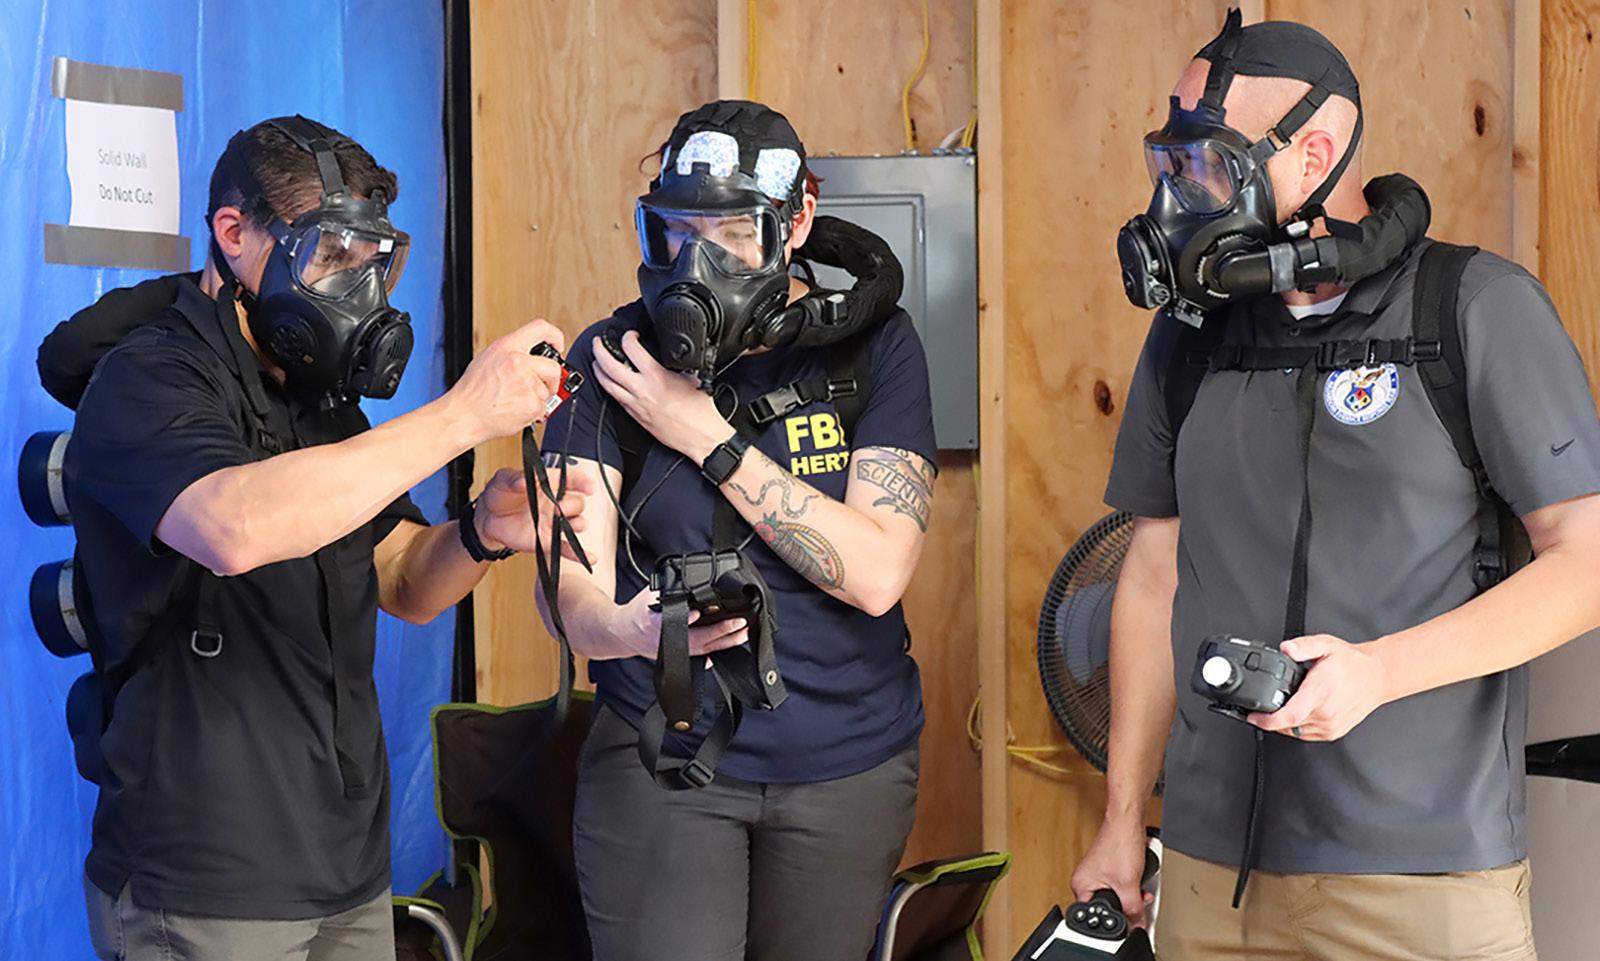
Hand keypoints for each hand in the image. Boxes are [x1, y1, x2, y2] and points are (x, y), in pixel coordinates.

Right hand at [444, 319, 566, 442]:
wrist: (464, 415)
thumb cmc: (472, 391)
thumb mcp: (488, 358)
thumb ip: (512, 352)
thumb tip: (532, 355)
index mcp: (507, 347)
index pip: (541, 328)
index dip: (555, 336)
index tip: (558, 345)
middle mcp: (519, 362)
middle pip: (553, 366)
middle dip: (551, 378)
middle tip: (543, 385)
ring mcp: (527, 384)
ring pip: (546, 390)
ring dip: (536, 397)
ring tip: (515, 400)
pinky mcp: (531, 404)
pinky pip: (543, 407)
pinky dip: (533, 412)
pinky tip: (516, 409)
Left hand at [472, 466, 592, 556]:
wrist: (488, 518)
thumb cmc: (500, 494)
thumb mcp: (503, 480)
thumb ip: (513, 478)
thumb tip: (522, 480)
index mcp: (548, 484)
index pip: (570, 480)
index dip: (582, 482)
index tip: (588, 487)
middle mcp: (555, 502)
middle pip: (577, 503)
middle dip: (573, 505)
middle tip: (558, 508)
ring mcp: (553, 522)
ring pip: (577, 523)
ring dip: (577, 524)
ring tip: (568, 525)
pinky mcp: (548, 540)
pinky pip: (566, 547)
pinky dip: (578, 553)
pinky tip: (588, 558)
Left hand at [592, 330, 732, 462]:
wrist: (700, 436)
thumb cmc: (700, 412)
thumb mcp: (691, 378)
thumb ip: (677, 366)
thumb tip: (671, 358)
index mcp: (656, 377)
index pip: (631, 349)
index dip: (628, 336)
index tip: (631, 335)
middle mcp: (642, 390)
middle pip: (608, 366)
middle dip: (599, 350)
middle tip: (598, 342)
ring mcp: (636, 404)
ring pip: (606, 384)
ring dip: (598, 370)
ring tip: (596, 361)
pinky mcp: (636, 417)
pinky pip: (616, 399)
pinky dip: (609, 387)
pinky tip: (610, 384)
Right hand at [609, 586, 750, 660]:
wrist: (622, 634)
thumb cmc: (637, 612)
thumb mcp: (649, 595)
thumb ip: (668, 589)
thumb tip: (687, 579)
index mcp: (652, 622)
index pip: (670, 621)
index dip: (685, 619)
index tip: (698, 614)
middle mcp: (664, 640)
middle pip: (694, 640)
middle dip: (718, 633)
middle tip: (738, 623)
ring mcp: (672, 651)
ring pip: (701, 651)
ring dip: (724, 643)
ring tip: (742, 634)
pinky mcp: (678, 657)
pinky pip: (700, 657)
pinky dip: (716, 652)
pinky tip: (730, 646)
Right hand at [1071, 815, 1153, 926]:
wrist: (1128, 821)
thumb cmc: (1119, 843)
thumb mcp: (1128, 885)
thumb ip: (1133, 910)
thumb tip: (1137, 925)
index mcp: (1081, 886)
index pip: (1096, 917)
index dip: (1114, 922)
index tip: (1128, 922)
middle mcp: (1085, 880)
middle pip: (1107, 908)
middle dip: (1126, 907)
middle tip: (1136, 902)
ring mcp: (1097, 874)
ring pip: (1116, 897)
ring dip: (1131, 896)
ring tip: (1139, 887)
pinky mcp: (1108, 868)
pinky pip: (1119, 886)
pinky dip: (1131, 886)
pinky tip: (1138, 879)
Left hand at [1248, 634, 1385, 740]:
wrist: (1377, 677)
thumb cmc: (1352, 663)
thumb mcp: (1326, 645)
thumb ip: (1303, 646)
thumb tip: (1286, 649)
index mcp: (1321, 692)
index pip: (1290, 715)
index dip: (1267, 720)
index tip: (1252, 716)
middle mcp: (1326, 712)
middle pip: (1288, 724)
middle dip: (1270, 717)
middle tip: (1264, 704)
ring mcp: (1331, 725)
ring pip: (1295, 731)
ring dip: (1283, 722)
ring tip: (1282, 706)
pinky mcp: (1334, 732)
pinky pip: (1306, 734)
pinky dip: (1296, 726)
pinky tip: (1297, 711)